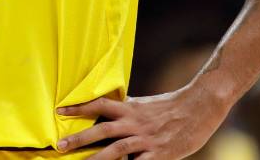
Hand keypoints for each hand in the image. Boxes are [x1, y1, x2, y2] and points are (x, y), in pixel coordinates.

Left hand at [55, 87, 228, 159]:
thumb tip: (105, 108)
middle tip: (59, 145)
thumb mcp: (144, 105)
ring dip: (96, 159)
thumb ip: (126, 109)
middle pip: (102, 130)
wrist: (201, 106)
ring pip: (116, 150)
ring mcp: (146, 139)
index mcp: (130, 109)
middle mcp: (135, 123)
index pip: (99, 105)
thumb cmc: (171, 106)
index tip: (59, 111)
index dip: (79, 107)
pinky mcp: (159, 154)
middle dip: (80, 139)